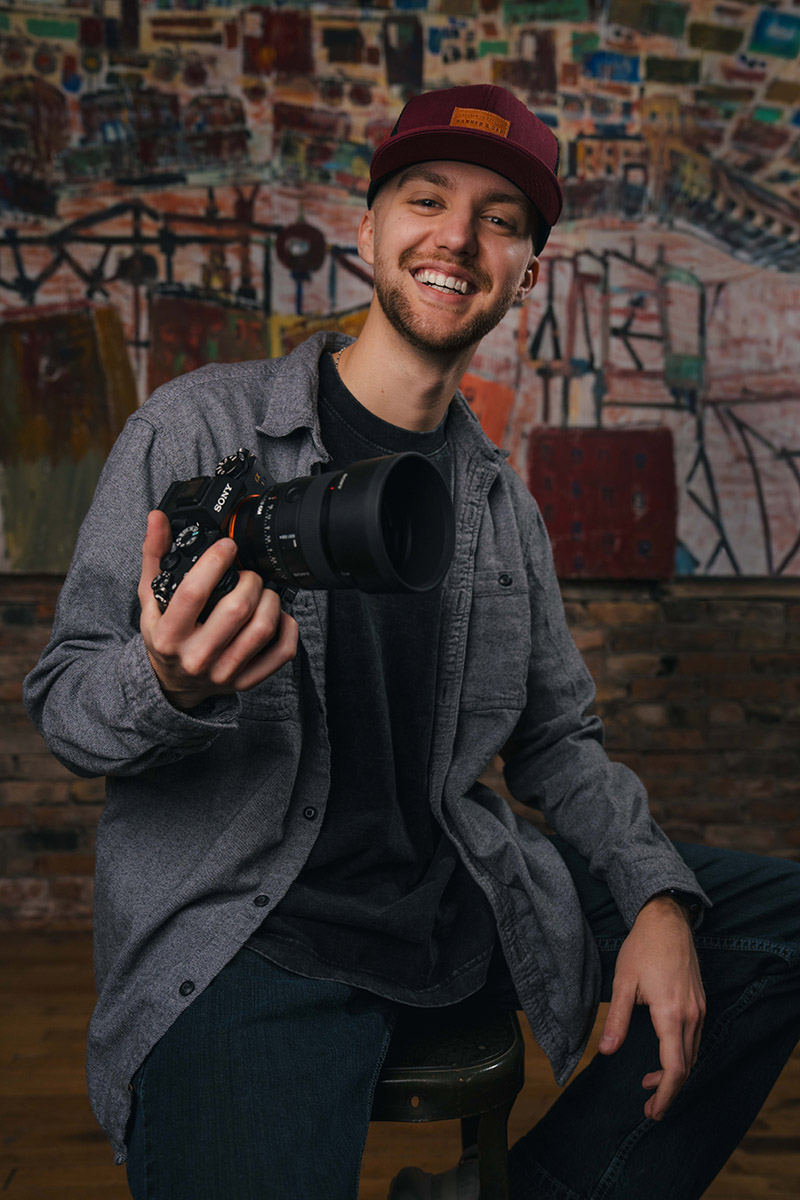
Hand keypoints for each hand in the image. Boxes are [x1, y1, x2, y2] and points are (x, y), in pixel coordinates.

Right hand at [138, 510, 297, 709]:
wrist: (173, 681)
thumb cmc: (164, 634)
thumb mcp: (150, 596)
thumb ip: (154, 555)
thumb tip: (158, 518)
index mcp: (168, 634)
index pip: (194, 592)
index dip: (215, 562)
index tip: (227, 546)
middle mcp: (195, 656)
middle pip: (238, 609)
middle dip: (250, 580)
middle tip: (247, 574)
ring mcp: (223, 672)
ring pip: (263, 628)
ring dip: (270, 600)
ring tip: (261, 592)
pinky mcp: (246, 681)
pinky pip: (282, 651)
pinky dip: (288, 626)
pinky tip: (277, 615)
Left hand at [598, 895, 705, 1120]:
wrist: (667, 921)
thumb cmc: (643, 948)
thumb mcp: (623, 983)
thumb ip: (617, 1020)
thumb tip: (605, 1051)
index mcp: (671, 1014)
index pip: (674, 1067)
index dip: (665, 1094)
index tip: (652, 1110)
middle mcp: (691, 1015)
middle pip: (686, 1066)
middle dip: (669, 1090)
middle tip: (649, 1106)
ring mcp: (699, 1009)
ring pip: (692, 1053)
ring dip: (675, 1072)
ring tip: (650, 1083)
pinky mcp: (700, 1002)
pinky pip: (695, 1039)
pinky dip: (681, 1055)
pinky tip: (664, 1054)